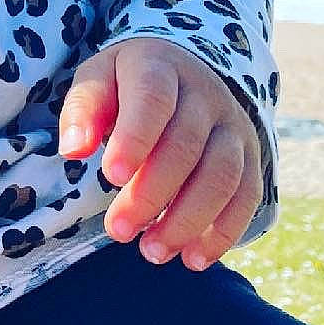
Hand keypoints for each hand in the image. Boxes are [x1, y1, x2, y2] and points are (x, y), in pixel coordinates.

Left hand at [57, 36, 262, 272]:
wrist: (186, 69)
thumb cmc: (129, 81)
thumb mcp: (99, 77)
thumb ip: (83, 109)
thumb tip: (73, 150)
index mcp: (159, 66)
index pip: (152, 100)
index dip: (134, 139)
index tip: (110, 176)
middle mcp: (203, 93)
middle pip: (185, 146)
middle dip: (151, 194)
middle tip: (118, 230)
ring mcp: (232, 126)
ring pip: (221, 176)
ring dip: (187, 221)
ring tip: (151, 251)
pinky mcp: (251, 157)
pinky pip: (247, 197)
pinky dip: (223, 232)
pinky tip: (193, 258)